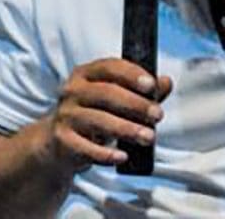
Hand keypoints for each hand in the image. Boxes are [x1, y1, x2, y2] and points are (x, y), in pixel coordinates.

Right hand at [40, 58, 172, 174]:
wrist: (58, 141)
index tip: (152, 85)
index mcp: (86, 73)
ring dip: (127, 129)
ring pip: (98, 120)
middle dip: (136, 104)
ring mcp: (65, 115)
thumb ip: (142, 91)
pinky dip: (105, 154)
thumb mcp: (116, 99)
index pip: (110, 67)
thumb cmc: (95, 113)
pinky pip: (85, 147)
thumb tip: (166, 82)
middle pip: (106, 93)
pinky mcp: (62, 140)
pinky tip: (123, 157)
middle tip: (158, 115)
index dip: (132, 74)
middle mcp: (72, 90)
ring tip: (148, 137)